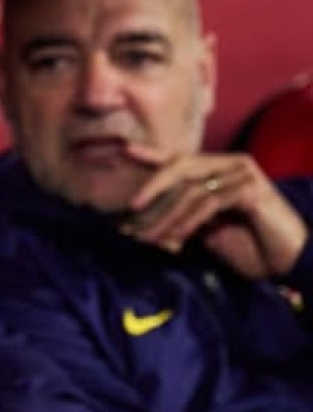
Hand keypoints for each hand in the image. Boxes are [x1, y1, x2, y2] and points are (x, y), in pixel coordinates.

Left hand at [122, 143, 308, 278]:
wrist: (288, 263)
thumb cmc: (248, 247)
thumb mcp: (206, 230)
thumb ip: (181, 218)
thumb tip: (139, 221)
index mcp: (219, 170)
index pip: (180, 159)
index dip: (152, 153)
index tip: (125, 148)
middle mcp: (231, 165)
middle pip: (181, 166)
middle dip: (152, 186)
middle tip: (131, 206)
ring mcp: (243, 175)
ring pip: (192, 189)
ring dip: (166, 216)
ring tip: (147, 237)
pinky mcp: (253, 190)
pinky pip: (210, 202)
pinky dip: (189, 221)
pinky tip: (177, 237)